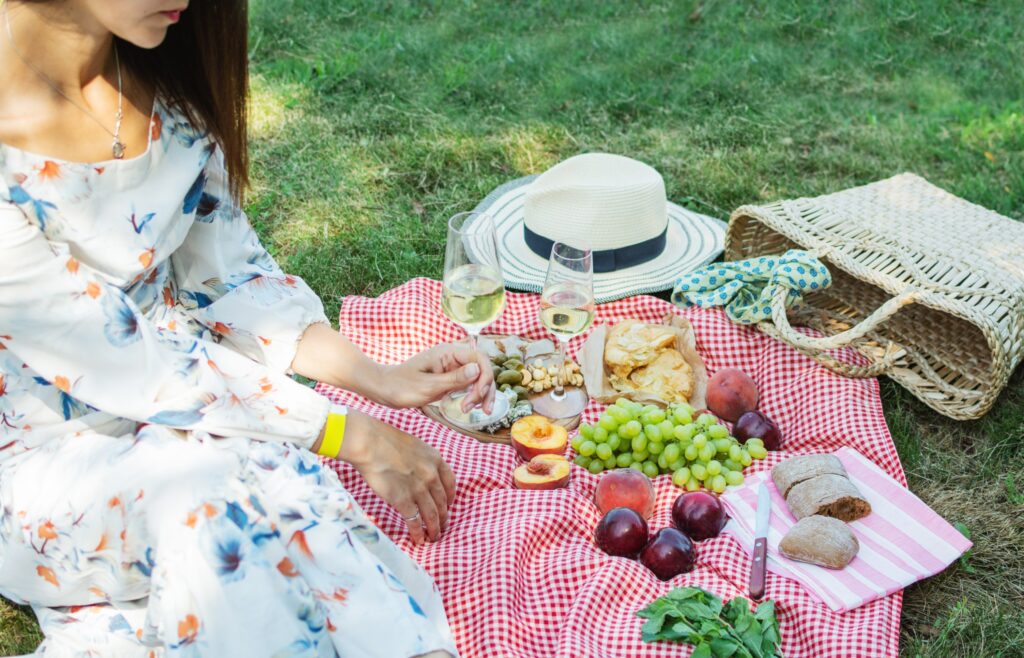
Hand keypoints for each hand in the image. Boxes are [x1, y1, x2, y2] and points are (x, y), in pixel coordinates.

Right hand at [338, 410, 455, 543]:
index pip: (450, 483)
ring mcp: (419, 489)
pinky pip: (414, 521)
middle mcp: (431, 476)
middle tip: (443, 527)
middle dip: (443, 517)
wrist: (370, 443)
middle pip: (442, 502)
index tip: (449, 505)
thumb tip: (420, 472)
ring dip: (434, 529)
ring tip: (434, 538)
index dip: (450, 498)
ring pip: (432, 515)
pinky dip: (418, 532)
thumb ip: (422, 460)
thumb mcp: (414, 446)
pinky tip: (419, 539)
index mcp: (435, 460)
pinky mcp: (403, 500)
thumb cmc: (385, 440)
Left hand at [377, 342, 495, 412]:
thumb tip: (477, 369)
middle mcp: (453, 358)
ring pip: (477, 378)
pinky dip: (472, 396)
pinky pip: (468, 385)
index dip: (485, 376)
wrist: (384, 389)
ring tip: (470, 410)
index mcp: (448, 352)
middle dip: (484, 389)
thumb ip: (455, 379)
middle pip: (482, 369)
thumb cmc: (401, 387)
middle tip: (478, 409)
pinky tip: (468, 407)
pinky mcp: (449, 379)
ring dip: (480, 394)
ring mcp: (451, 368)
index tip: (478, 395)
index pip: (479, 358)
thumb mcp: (429, 386)